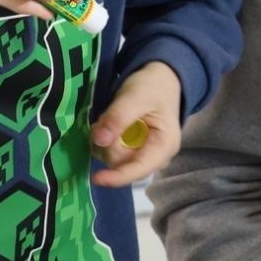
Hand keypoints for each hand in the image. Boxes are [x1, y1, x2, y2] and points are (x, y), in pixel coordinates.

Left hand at [89, 61, 182, 186]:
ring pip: (114, 162)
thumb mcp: (135, 96)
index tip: (96, 178)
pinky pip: (112, 156)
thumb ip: (118, 117)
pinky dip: (104, 143)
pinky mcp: (133, 154)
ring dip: (103, 144)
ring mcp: (143, 157)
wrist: (159, 81)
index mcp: (164, 145)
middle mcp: (156, 158)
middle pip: (122, 165)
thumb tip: (99, 140)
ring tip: (108, 120)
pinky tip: (108, 127)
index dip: (117, 176)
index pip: (140, 169)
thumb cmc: (152, 88)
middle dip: (108, 146)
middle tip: (104, 120)